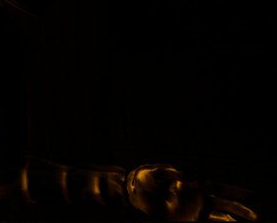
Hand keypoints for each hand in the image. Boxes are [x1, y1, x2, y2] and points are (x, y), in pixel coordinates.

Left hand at [126, 164, 257, 220]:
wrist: (132, 193)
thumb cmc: (143, 179)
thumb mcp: (152, 173)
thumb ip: (168, 172)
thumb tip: (182, 174)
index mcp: (192, 182)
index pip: (218, 187)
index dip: (235, 192)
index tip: (249, 195)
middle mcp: (196, 197)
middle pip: (224, 203)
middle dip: (240, 207)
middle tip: (257, 212)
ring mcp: (193, 210)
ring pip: (220, 215)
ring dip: (234, 218)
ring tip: (252, 220)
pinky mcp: (188, 219)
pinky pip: (209, 222)